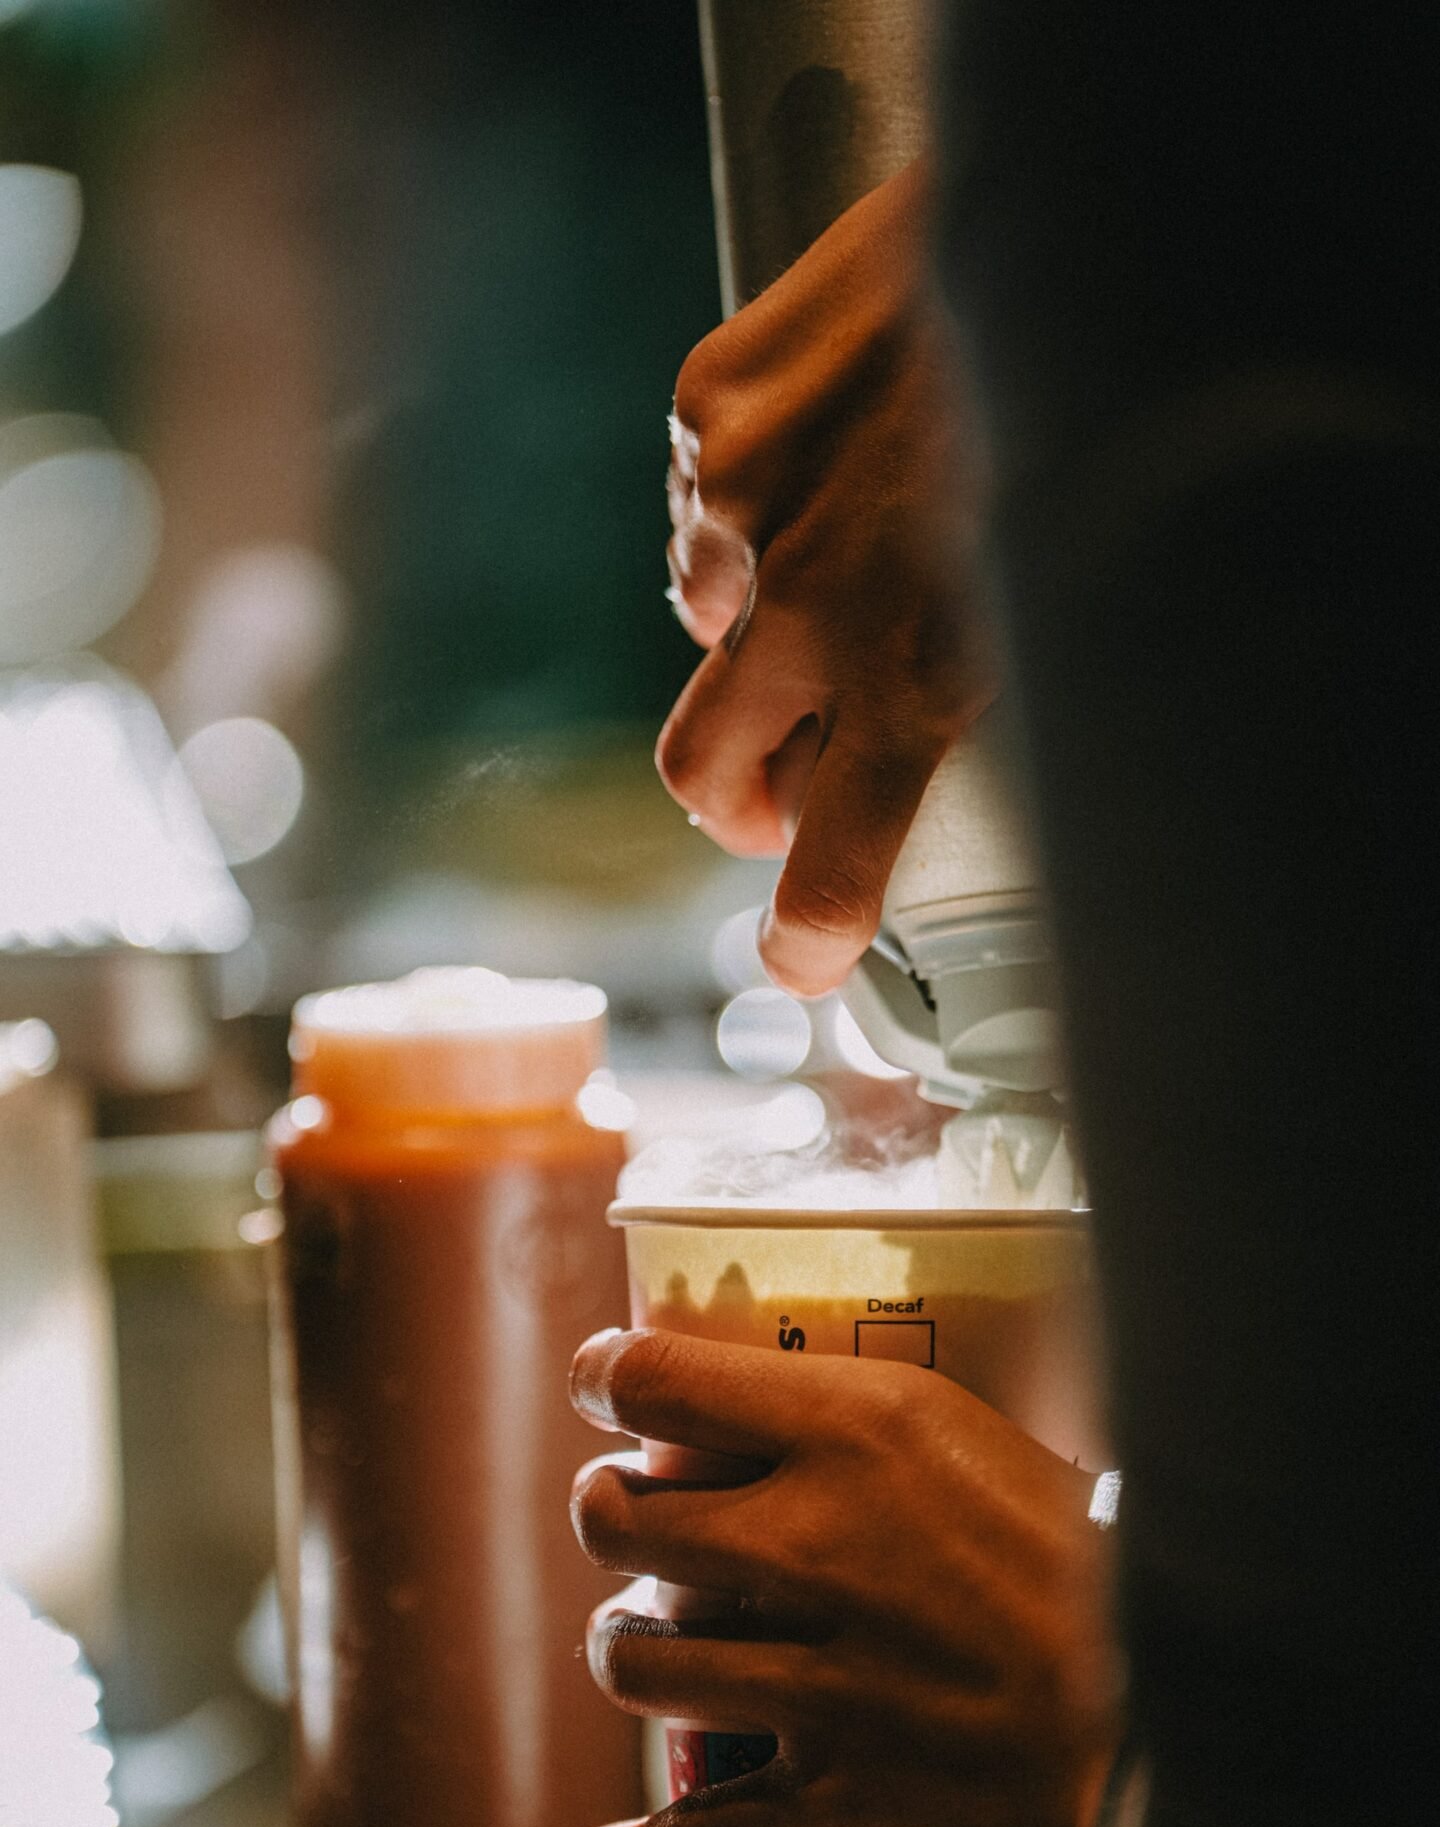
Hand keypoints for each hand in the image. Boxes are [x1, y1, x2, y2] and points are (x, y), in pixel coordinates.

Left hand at [562, 1327, 1119, 1826]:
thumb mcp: (995, 1439)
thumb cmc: (1108, 1558)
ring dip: (623, 1646)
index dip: (604, 1378)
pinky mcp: (839, 1788)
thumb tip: (811, 1405)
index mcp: (855, 1433)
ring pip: (633, 1660)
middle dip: (605, 1508)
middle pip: (617, 1517)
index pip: (659, 1378)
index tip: (602, 1387)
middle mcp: (811, 1545)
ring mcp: (816, 1676)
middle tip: (630, 1508)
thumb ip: (889, 1427)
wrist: (1186, 1718)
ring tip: (643, 1634)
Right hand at [661, 161, 997, 996]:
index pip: (832, 863)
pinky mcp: (712, 410)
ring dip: (756, 616)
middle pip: (703, 773)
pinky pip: (697, 499)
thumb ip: (962, 701)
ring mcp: (742, 513)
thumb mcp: (1063, 601)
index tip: (797, 960)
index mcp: (917, 679)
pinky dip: (743, 498)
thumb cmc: (1087, 420)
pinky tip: (822, 447)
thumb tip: (902, 768)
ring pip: (701, 622)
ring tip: (848, 538)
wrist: (1070, 228)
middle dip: (736, 802)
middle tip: (781, 788)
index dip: (806, 933)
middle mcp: (810, 612)